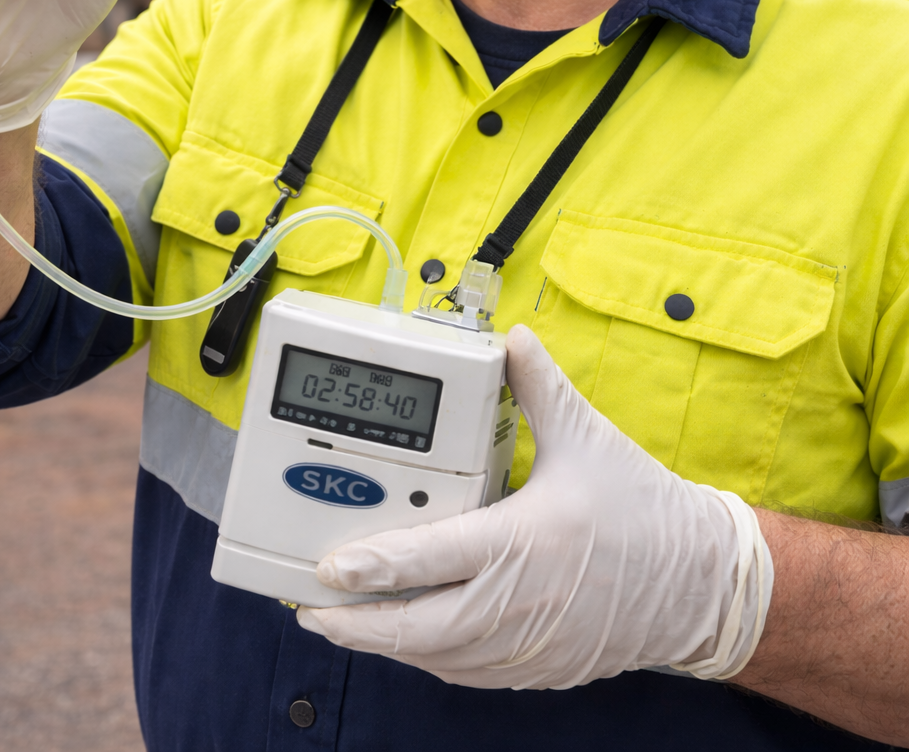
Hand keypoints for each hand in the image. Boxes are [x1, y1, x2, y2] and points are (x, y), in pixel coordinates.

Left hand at [298, 324, 771, 688]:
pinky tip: (407, 640)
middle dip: (356, 623)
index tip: (329, 566)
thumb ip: (540, 387)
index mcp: (522, 542)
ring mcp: (526, 644)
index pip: (431, 560)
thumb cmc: (645, 511)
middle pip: (417, 629)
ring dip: (387, 644)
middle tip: (311, 605)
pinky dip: (429, 658)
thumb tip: (512, 340)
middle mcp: (517, 602)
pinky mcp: (537, 666)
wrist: (702, 583)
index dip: (374, 566)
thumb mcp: (588, 437)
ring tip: (343, 622)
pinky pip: (466, 672)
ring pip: (437, 657)